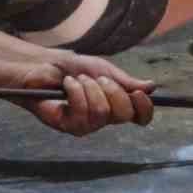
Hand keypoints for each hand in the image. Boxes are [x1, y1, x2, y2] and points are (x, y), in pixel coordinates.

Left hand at [0, 29, 154, 136]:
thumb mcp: (102, 69)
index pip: (139, 117)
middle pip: (124, 115)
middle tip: (98, 78)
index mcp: (115, 105)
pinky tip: (67, 84)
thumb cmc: (70, 68)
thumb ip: (125, 81)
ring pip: (103, 113)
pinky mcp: (67, 125)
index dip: (145, 108)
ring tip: (77, 80)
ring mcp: (85, 124)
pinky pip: (82, 113)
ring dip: (90, 88)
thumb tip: (151, 86)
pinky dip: (76, 92)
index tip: (140, 93)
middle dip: (114, 91)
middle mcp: (103, 119)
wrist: (41, 67)